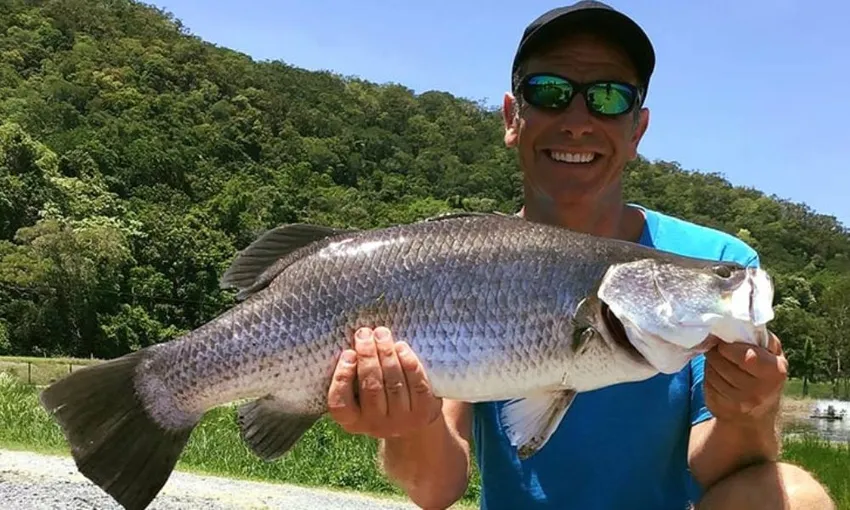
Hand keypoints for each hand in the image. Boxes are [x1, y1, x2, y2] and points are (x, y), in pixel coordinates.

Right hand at [327, 326, 442, 437]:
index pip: (340, 404)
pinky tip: (401, 347)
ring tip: (382, 334)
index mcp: (352, 421)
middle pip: (371, 388)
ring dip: (387, 355)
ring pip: (394, 384)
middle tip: (365, 333)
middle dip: (367, 356)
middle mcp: (375, 425)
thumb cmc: (378, 395)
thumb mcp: (359, 392)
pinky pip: (417, 385)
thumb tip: (353, 341)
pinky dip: (409, 363)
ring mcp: (401, 421)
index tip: (348, 353)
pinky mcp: (424, 412)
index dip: (342, 378)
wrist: (413, 418)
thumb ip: (353, 373)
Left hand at [703, 330, 788, 424]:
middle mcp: (759, 391)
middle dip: (716, 352)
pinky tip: (717, 377)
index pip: (746, 355)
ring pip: (712, 372)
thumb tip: (739, 322)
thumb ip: (760, 338)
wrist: (756, 414)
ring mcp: (740, 403)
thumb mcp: (772, 354)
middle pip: (722, 361)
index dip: (730, 347)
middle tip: (719, 350)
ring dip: (711, 364)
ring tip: (720, 363)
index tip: (726, 343)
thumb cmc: (763, 373)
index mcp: (775, 371)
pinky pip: (707, 384)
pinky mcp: (722, 408)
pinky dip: (708, 377)